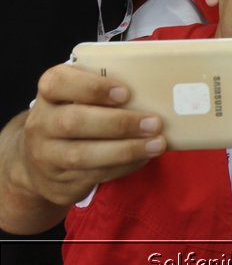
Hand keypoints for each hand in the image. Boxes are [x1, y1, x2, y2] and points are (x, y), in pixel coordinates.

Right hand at [15, 64, 165, 208]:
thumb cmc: (76, 116)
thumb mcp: (81, 98)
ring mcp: (46, 156)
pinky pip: (93, 175)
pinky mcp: (59, 182)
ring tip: (157, 144)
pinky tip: (144, 157)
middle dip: (118, 123)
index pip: (58, 83)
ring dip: (125, 150)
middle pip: (73, 122)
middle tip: (154, 122)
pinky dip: (123, 166)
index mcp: (49, 94)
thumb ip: (108, 90)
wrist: (41, 162)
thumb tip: (156, 89)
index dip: (92, 87)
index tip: (125, 93)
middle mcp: (41, 124)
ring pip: (82, 155)